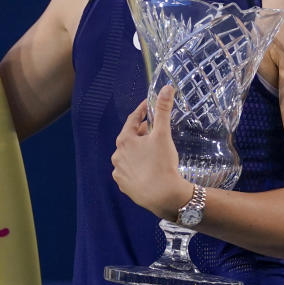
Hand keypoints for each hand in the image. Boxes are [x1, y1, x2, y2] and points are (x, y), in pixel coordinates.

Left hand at [111, 85, 192, 220]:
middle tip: (153, 129)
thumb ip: (163, 110)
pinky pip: (129, 171)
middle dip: (141, 132)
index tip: (148, 106)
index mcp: (124, 140)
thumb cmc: (162, 163)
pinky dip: (136, 167)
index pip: (132, 120)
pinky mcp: (123, 185)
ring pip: (128, 156)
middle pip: (130, 138)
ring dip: (138, 151)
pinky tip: (147, 169)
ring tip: (152, 151)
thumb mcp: (163, 134)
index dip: (141, 112)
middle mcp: (117, 155)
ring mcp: (119, 171)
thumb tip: (166, 88)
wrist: (163, 196)